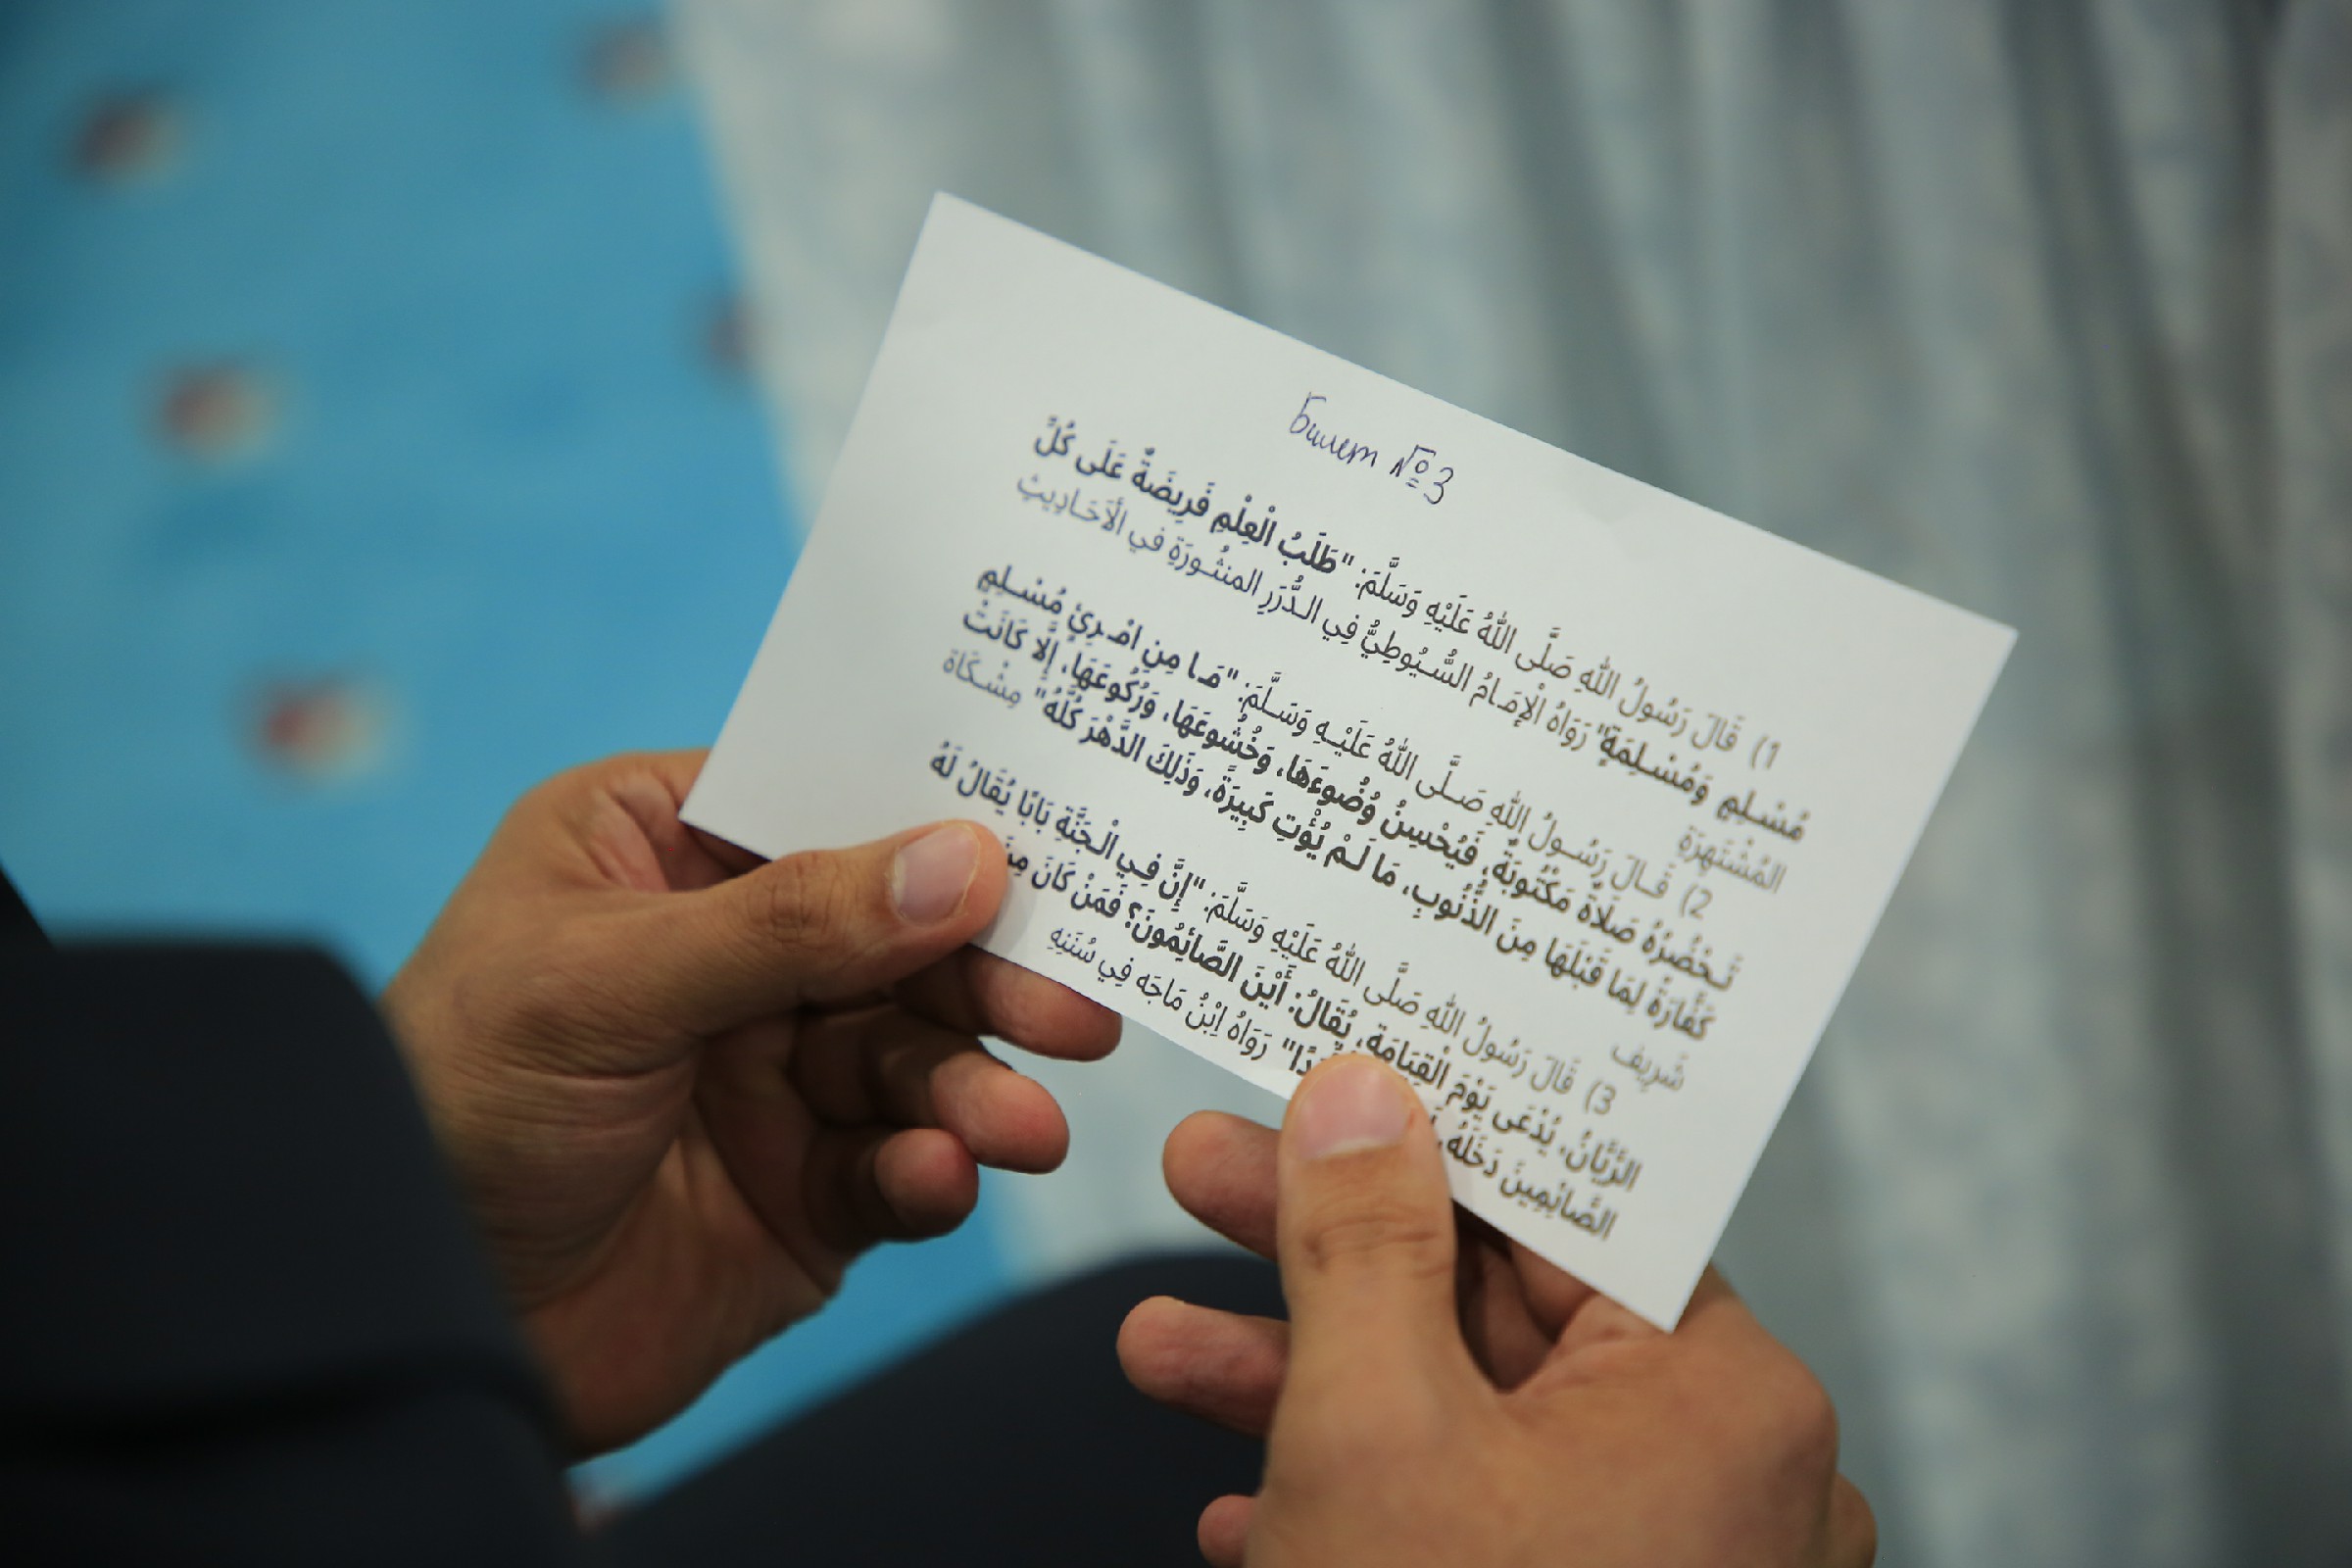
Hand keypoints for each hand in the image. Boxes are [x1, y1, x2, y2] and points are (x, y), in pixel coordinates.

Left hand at [382, 750, 1118, 1451]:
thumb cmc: (455, 1105)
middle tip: (1074, 1013)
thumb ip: (792, 922)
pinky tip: (939, 1180)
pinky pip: (896, 1166)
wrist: (417, 1333)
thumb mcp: (608, 984)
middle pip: (900, 937)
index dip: (938, 823)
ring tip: (1020, 1129)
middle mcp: (729, 953)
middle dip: (985, 978)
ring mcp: (772, 1076)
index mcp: (661, 852)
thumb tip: (968, 858)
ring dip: (973, 1089)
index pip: (828, 808)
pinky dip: (929, 1172)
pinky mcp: (806, 1193)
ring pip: (914, 1058)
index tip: (1056, 846)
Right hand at [1118, 1055, 1873, 1567]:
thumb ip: (1364, 1243)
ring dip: (1307, 1389)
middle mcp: (1723, 1476)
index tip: (1323, 1080)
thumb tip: (1361, 1090)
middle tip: (1195, 1177)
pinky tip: (1234, 1510)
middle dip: (1326, 1258)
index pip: (1569, 1203)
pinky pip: (1478, 1540)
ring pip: (1470, 1431)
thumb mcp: (1375, 1430)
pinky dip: (1361, 1512)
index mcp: (1718, 1394)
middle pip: (1500, 1310)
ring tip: (1153, 1352)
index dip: (1431, 1128)